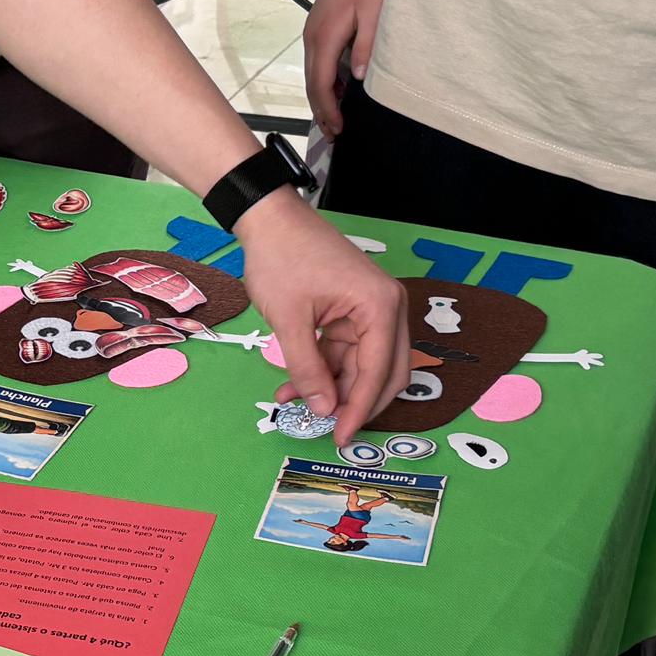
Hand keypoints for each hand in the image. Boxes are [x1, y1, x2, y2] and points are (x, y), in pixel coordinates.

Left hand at [236, 190, 409, 446]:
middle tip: (326, 428)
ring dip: (332, 387)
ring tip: (292, 401)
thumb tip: (324, 408)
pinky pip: (346, 351)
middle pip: (384, 373)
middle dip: (354, 402)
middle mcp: (386, 309)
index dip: (359, 409)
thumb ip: (308, 369)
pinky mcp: (353, 311)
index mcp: (381, 307)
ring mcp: (371, 309)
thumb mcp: (290, 321)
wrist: (269, 219)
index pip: (378, 372)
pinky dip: (324, 368)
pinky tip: (294, 384)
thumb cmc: (281, 260)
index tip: (338, 436)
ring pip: (361, 365)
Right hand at [303, 0, 388, 137]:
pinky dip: (323, 80)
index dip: (328, 109)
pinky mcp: (319, 24)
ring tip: (334, 117)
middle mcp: (312, 36)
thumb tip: (357, 78)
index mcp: (325, 36)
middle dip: (321, 110)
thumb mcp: (375, 14)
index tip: (339, 129)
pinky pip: (317, 60)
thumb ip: (366, 47)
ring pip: (312, 73)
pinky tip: (336, 88)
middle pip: (312, 82)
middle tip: (334, 134)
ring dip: (322, 96)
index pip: (320, 84)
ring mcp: (312, 30)